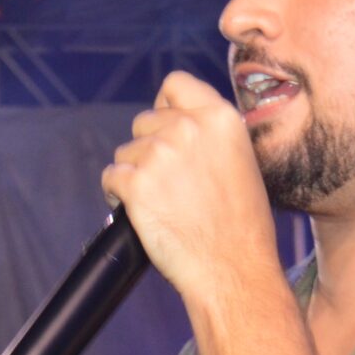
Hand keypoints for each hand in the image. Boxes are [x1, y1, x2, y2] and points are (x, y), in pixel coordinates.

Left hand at [104, 71, 279, 307]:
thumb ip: (212, 137)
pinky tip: (140, 212)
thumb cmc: (242, 226)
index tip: (165, 127)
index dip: (165, 105)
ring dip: (134, 174)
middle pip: (144, 121)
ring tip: (159, 203)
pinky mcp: (136, 183)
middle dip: (148, 148)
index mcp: (220, 118)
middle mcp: (188, 127)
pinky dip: (118, 194)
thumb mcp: (243, 162)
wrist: (232, 269)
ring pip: (126, 152)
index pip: (175, 84)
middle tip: (166, 182)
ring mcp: (159, 154)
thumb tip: (183, 128)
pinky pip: (111, 177)